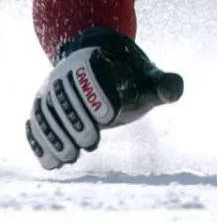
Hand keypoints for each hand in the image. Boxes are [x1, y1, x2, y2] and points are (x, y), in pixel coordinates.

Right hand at [25, 28, 183, 171]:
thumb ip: (165, 84)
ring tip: (71, 158)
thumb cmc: (133, 78)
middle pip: (63, 96)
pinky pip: (36, 124)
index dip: (97, 95)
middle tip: (92, 143)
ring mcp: (50, 90)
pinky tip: (52, 164)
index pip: (89, 74)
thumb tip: (174, 89)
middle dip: (75, 121)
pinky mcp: (42, 107)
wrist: (104, 73)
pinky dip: (40, 143)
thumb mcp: (151, 78)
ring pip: (46, 111)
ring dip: (55, 136)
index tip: (110, 118)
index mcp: (94, 58)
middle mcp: (66, 71)